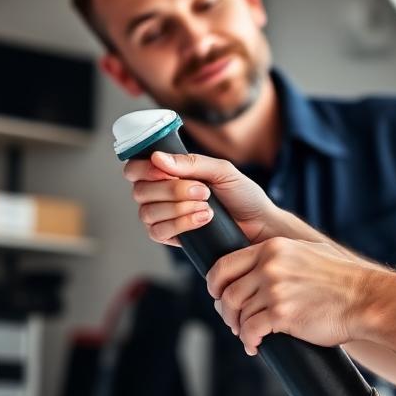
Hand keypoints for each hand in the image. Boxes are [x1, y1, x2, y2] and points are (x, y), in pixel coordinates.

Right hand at [122, 150, 288, 246]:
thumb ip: (192, 163)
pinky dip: (180, 224)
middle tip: (203, 190)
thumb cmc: (242, 194)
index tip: (165, 172)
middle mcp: (161, 194)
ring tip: (207, 206)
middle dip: (172, 191)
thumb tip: (158, 158)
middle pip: (140, 192)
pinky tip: (203, 219)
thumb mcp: (222, 170)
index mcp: (170, 172)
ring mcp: (164, 216)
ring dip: (179, 208)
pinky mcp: (171, 237)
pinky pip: (158, 232)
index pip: (135, 169)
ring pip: (147, 213)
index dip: (143, 169)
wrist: (259, 224)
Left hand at [207, 238, 382, 351]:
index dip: (214, 284)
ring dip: (239, 328)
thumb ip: (282, 255)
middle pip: (227, 292)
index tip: (217, 295)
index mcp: (273, 248)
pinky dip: (249, 341)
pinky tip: (255, 346)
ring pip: (237, 313)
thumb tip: (260, 266)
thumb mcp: (308, 253)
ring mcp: (275, 289)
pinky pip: (250, 330)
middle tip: (233, 321)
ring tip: (248, 335)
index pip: (225, 264)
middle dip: (225, 311)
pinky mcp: (282, 314)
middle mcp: (270, 266)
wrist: (366, 299)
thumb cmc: (343, 280)